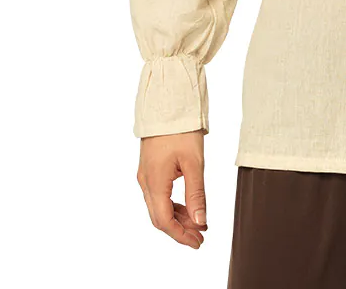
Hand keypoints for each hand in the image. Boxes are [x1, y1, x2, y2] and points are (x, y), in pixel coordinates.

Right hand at [137, 130, 208, 248]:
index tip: (198, 242)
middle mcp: (145, 182)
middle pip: (160, 217)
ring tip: (198, 225)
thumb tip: (200, 221)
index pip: (164, 221)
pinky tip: (188, 207)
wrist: (168, 104)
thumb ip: (197, 193)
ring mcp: (146, 175)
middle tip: (200, 237)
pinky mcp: (150, 169)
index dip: (181, 235)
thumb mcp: (194, 162)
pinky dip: (173, 205)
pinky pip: (159, 195)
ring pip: (159, 207)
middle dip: (180, 230)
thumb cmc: (181, 129)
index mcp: (154, 183)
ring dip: (178, 218)